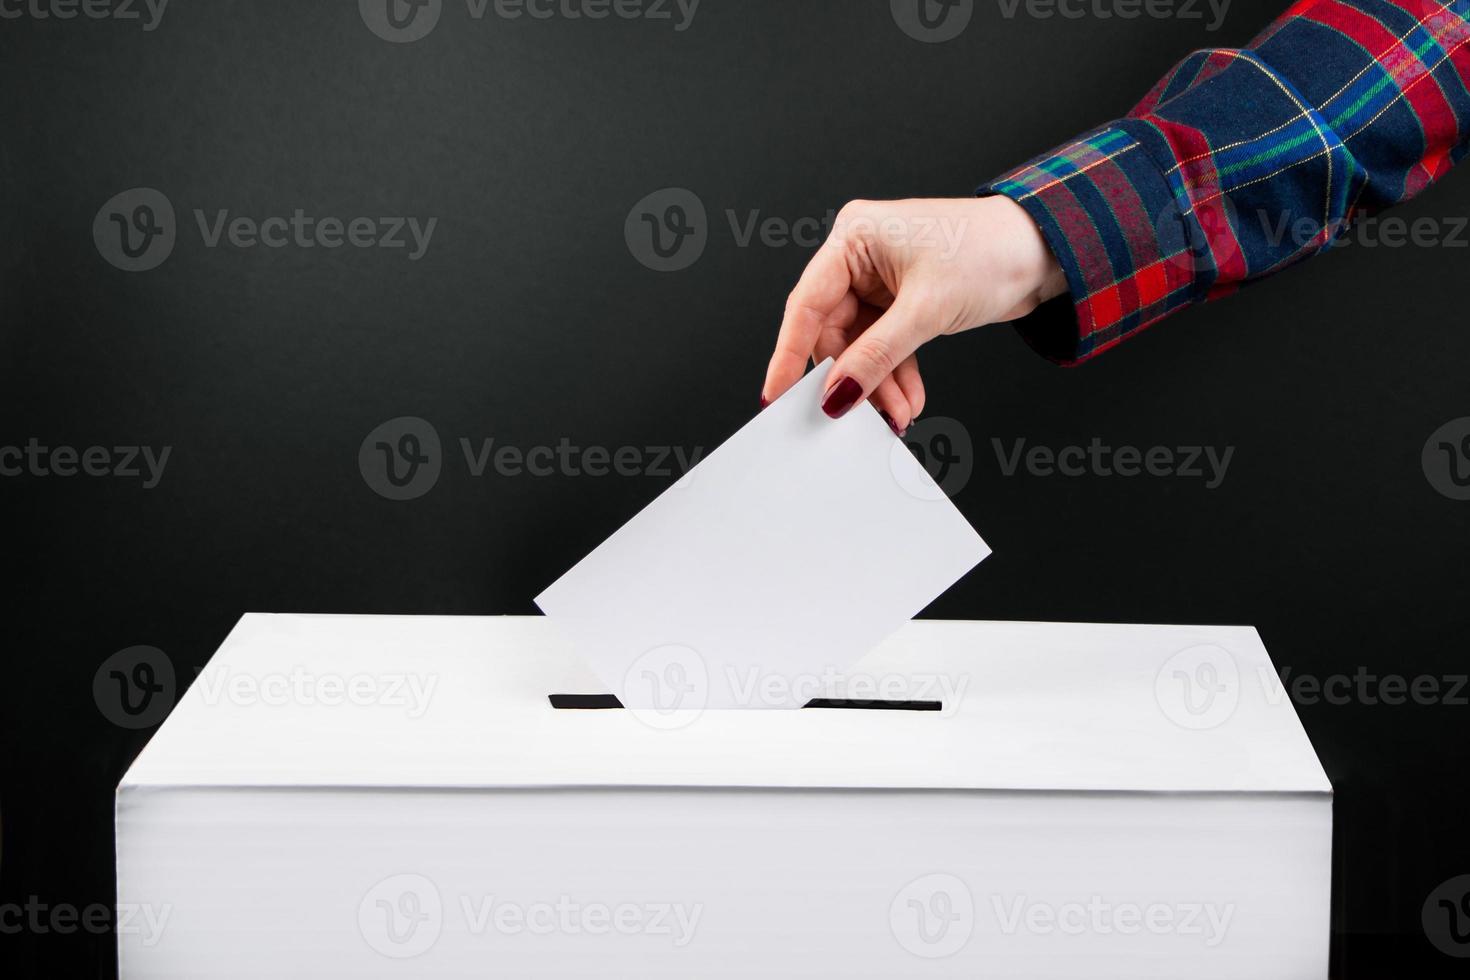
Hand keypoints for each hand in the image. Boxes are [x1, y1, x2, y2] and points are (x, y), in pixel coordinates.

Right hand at [760, 196, 1066, 432]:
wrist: (1046, 250)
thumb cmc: (992, 251)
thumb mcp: (927, 310)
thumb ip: (876, 356)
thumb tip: (838, 393)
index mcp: (855, 236)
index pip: (807, 303)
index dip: (789, 354)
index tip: (776, 395)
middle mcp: (861, 255)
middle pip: (834, 331)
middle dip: (853, 378)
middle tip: (859, 416)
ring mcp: (881, 279)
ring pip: (861, 345)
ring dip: (878, 384)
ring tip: (897, 414)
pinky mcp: (903, 300)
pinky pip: (886, 346)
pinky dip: (895, 375)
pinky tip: (907, 399)